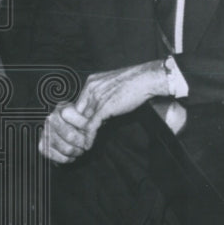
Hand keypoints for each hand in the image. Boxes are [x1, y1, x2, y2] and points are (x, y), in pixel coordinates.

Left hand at [38, 61, 168, 163]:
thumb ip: (102, 98)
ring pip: (83, 120)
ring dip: (83, 134)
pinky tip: (88, 145)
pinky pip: (92, 126)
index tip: (80, 129)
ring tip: (82, 145)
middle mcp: (90, 89)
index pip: (78, 104)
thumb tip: (100, 115)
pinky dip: (89, 137)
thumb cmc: (133, 83)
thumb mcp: (112, 87)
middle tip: (79, 139)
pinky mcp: (104, 108)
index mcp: (91, 83)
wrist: (145, 78)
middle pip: (78, 113)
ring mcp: (96, 98)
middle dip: (79, 127)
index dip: (79, 118)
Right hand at [38, 102, 92, 163]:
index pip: (78, 120)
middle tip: (86, 144)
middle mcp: (51, 119)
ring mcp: (46, 132)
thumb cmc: (77, 123)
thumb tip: (92, 120)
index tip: (91, 133)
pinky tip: (71, 155)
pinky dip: (68, 158)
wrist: (64, 131)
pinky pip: (59, 157)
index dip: (87, 128)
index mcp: (63, 108)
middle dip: (82, 143)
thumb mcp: (86, 115)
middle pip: (70, 136)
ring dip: (76, 152)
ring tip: (79, 149)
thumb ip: (91, 116)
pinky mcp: (43, 146)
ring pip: (66, 149)